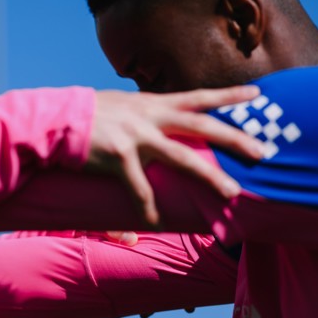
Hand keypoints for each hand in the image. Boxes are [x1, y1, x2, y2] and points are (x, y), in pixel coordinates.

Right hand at [87, 85, 263, 225]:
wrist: (55, 121)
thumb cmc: (87, 116)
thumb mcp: (120, 107)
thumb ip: (142, 116)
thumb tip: (157, 126)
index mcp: (152, 104)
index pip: (198, 96)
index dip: (228, 95)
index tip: (258, 94)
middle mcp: (149, 116)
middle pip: (202, 125)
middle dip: (234, 138)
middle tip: (262, 151)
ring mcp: (135, 136)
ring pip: (183, 158)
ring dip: (210, 176)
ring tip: (231, 192)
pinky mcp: (118, 157)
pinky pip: (140, 190)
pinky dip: (148, 209)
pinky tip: (155, 223)